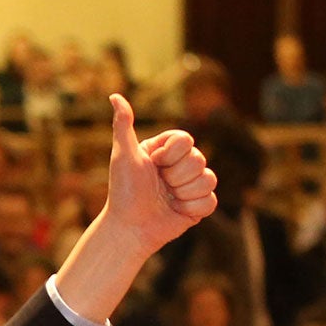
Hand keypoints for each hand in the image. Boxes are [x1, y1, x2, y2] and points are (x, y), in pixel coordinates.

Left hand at [102, 94, 216, 255]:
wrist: (127, 228)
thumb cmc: (122, 191)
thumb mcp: (123, 156)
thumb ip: (123, 125)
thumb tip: (115, 96)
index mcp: (167, 149)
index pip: (186, 140)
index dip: (169, 155)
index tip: (152, 165)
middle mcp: (182, 164)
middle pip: (199, 159)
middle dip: (174, 176)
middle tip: (158, 186)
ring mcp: (192, 184)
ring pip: (208, 179)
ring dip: (183, 193)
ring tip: (166, 199)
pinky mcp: (199, 206)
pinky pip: (210, 201)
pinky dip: (191, 208)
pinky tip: (176, 211)